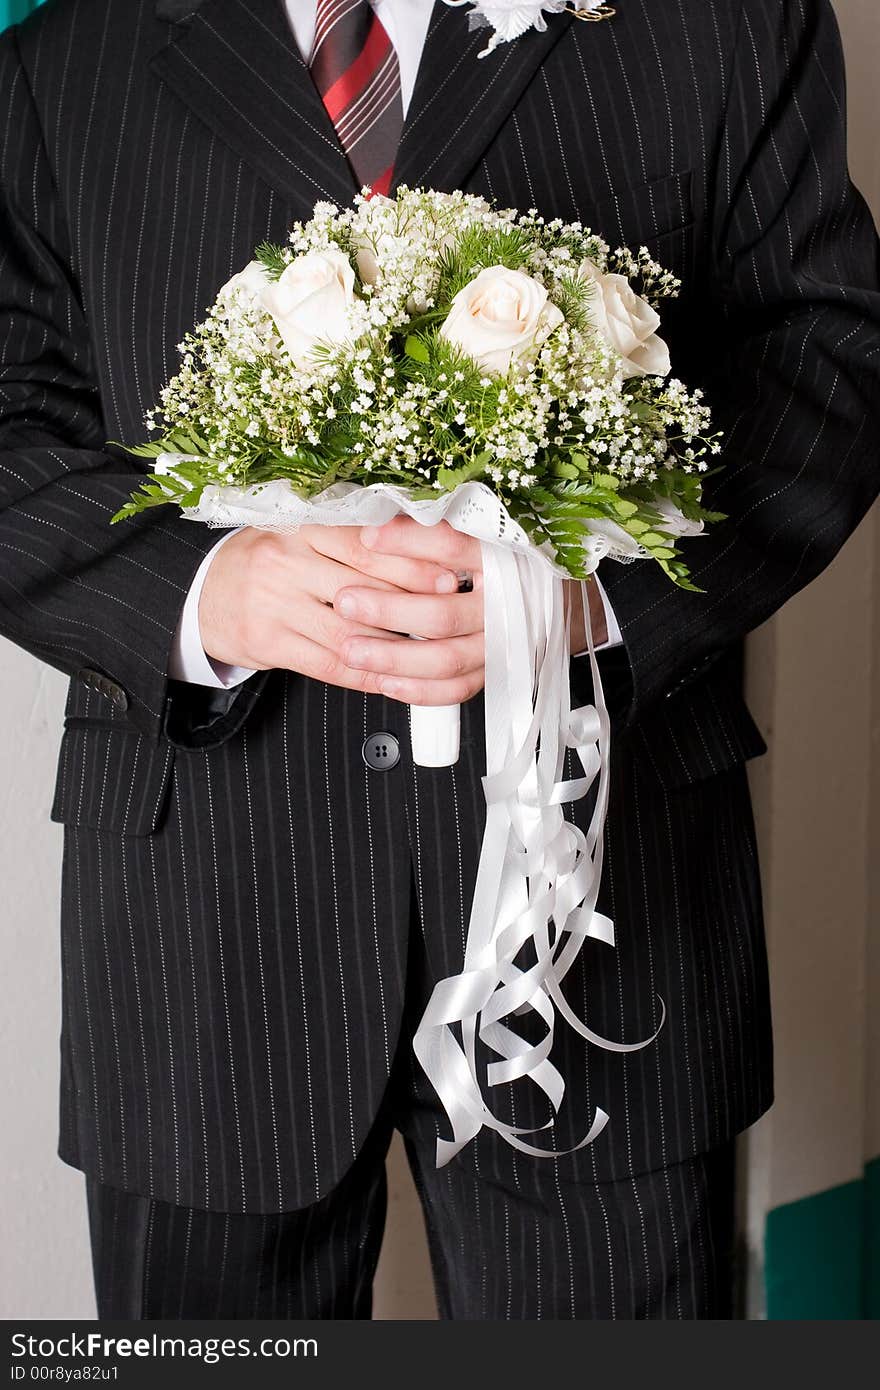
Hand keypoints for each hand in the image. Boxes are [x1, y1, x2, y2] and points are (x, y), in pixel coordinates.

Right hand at [197, 523, 472, 699]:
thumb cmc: (265, 561)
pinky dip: (364, 675)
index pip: (365, 545)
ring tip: (429, 652)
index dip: (411, 563)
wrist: (201, 593)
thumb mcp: (299, 535)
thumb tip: (417, 549)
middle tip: (449, 617)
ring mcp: (273, 604)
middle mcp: (284, 561)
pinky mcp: (267, 642)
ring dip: (394, 648)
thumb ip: (348, 539)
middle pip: (362, 589)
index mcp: (299, 528)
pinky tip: (390, 678)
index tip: (448, 576)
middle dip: (412, 607)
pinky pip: (327, 665)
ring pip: (348, 632)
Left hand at [338, 520, 608, 704]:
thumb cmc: (519, 560)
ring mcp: (502, 644)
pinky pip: (457, 689)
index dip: (408, 543)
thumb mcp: (491, 531)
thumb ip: (441, 526)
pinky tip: (385, 682)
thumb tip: (383, 511)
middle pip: (442, 614)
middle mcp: (507, 605)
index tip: (366, 537)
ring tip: (351, 648)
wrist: (572, 601)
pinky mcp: (497, 671)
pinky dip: (420, 691)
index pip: (453, 548)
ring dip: (393, 657)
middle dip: (388, 611)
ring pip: (445, 660)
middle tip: (346, 601)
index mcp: (506, 558)